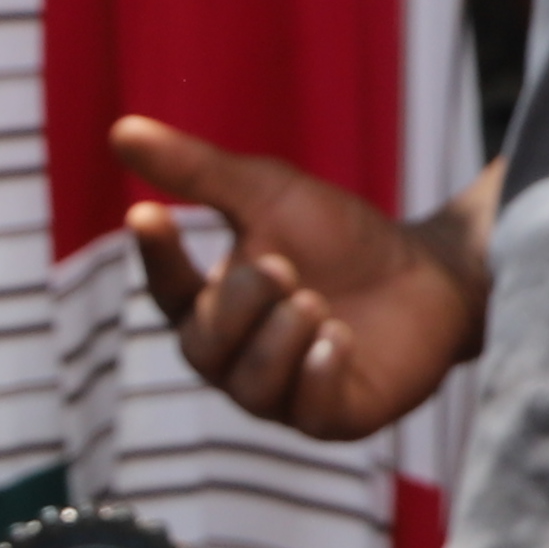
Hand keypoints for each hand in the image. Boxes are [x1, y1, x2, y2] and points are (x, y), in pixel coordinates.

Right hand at [118, 116, 483, 443]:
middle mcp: (236, 359)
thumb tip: (120, 131)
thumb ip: (197, 170)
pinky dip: (318, 374)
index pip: (166, 290)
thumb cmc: (338, 235)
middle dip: (237, 307)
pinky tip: (339, 338)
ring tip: (313, 301)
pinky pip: (309, 412)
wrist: (428, 271)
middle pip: (205, 348)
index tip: (146, 214)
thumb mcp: (268, 193)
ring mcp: (284, 394)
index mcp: (210, 307)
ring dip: (278, 341)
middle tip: (281, 267)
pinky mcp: (334, 417)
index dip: (155, 256)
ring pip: (252, 387)